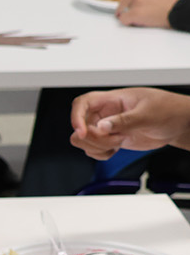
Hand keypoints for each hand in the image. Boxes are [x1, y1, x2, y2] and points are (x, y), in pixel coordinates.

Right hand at [69, 87, 189, 158]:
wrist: (178, 124)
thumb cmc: (168, 110)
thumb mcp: (148, 114)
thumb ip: (124, 120)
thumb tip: (102, 126)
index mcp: (113, 99)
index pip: (83, 103)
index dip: (76, 117)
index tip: (82, 132)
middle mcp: (106, 113)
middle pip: (81, 125)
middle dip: (93, 138)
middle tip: (114, 140)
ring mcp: (108, 127)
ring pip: (84, 140)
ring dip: (97, 147)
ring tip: (118, 143)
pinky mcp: (111, 140)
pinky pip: (93, 149)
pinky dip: (100, 154)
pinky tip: (115, 150)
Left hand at [116, 0, 182, 28]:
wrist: (180, 9)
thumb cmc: (176, 4)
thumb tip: (147, 3)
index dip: (128, 2)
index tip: (127, 6)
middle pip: (123, 0)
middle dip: (122, 8)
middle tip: (121, 14)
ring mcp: (135, 3)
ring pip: (122, 10)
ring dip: (125, 15)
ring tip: (130, 20)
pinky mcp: (134, 13)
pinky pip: (123, 19)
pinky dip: (127, 23)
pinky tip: (132, 24)